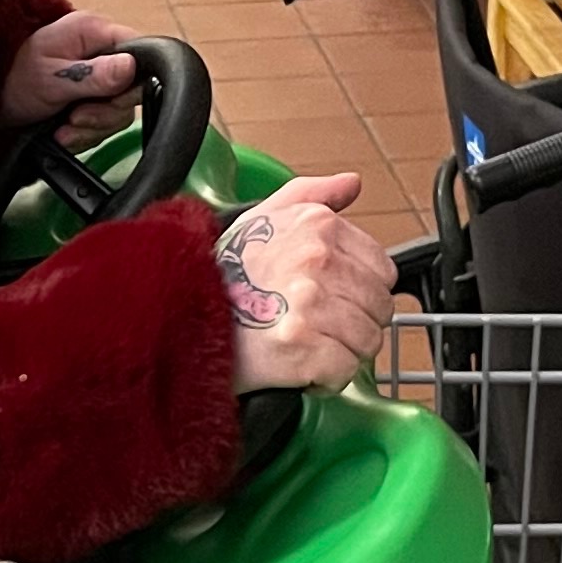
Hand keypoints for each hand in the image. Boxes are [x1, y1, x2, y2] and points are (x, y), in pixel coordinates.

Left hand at [0, 9, 141, 146]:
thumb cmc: (11, 78)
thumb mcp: (51, 78)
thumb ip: (92, 75)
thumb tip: (130, 67)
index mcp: (93, 32)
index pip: (140, 51)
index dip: (133, 81)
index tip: (109, 101)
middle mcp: (100, 51)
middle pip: (132, 88)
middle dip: (105, 112)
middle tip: (77, 118)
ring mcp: (96, 75)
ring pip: (118, 110)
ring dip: (93, 127)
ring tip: (64, 129)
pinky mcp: (90, 97)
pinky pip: (103, 122)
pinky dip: (85, 134)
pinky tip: (63, 134)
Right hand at [216, 172, 397, 396]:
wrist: (179, 315)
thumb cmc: (222, 271)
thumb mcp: (263, 215)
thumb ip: (313, 194)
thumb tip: (352, 184)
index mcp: (319, 227)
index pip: (383, 271)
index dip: (361, 291)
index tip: (336, 300)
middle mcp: (318, 261)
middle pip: (379, 309)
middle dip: (354, 324)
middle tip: (320, 328)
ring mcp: (311, 305)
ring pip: (367, 341)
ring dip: (342, 352)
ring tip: (308, 347)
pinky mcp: (302, 348)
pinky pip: (344, 371)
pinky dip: (325, 378)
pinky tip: (301, 369)